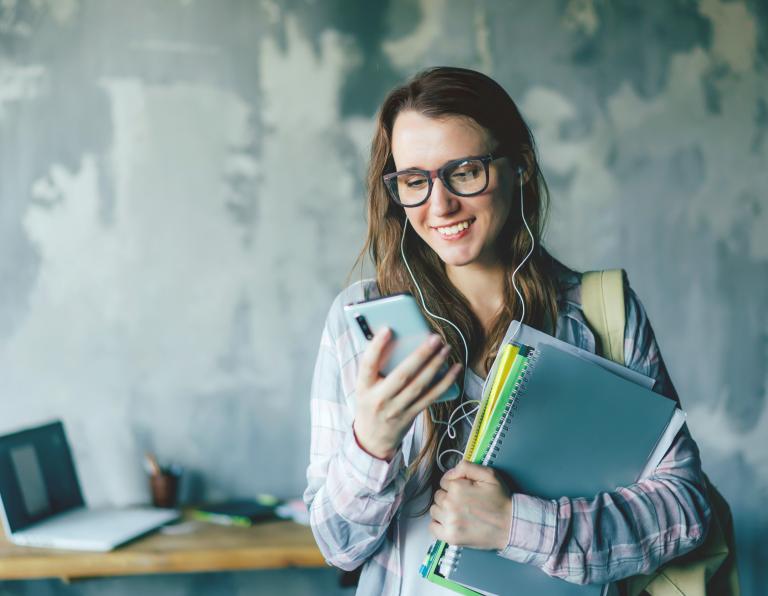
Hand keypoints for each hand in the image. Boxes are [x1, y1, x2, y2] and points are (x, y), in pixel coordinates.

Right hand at [353, 328, 461, 460]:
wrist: (371, 439)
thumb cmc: (370, 403)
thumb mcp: (364, 386)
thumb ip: (376, 367)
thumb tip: (396, 339)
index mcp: (364, 387)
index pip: (367, 365)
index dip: (376, 347)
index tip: (388, 329)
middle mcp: (380, 399)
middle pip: (402, 375)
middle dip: (421, 355)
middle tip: (435, 338)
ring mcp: (397, 409)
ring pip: (420, 385)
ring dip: (435, 365)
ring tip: (445, 349)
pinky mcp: (411, 415)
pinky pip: (431, 397)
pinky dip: (445, 382)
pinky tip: (454, 370)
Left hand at [429, 460, 512, 550]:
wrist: (511, 525)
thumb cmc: (500, 501)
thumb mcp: (488, 474)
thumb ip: (466, 467)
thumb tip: (450, 473)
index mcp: (457, 488)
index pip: (443, 482)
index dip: (455, 485)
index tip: (465, 491)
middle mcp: (450, 505)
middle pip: (438, 496)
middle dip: (449, 497)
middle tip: (464, 502)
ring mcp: (450, 522)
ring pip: (435, 510)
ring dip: (443, 510)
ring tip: (459, 513)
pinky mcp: (451, 537)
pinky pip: (433, 527)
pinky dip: (439, 524)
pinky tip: (451, 522)